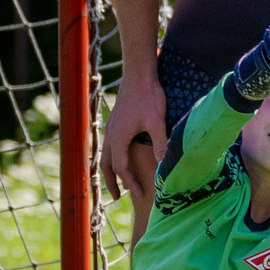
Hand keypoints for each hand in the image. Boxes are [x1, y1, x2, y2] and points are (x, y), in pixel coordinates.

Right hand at [103, 69, 165, 204]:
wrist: (139, 73)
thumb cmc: (149, 96)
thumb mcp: (157, 121)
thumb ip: (160, 144)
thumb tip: (164, 166)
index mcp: (119, 137)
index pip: (121, 167)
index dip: (130, 182)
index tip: (140, 193)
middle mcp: (111, 134)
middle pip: (107, 164)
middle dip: (112, 181)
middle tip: (119, 196)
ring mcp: (111, 127)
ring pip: (106, 155)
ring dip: (111, 170)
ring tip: (118, 181)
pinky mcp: (115, 121)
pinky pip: (109, 145)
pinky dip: (112, 157)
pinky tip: (122, 157)